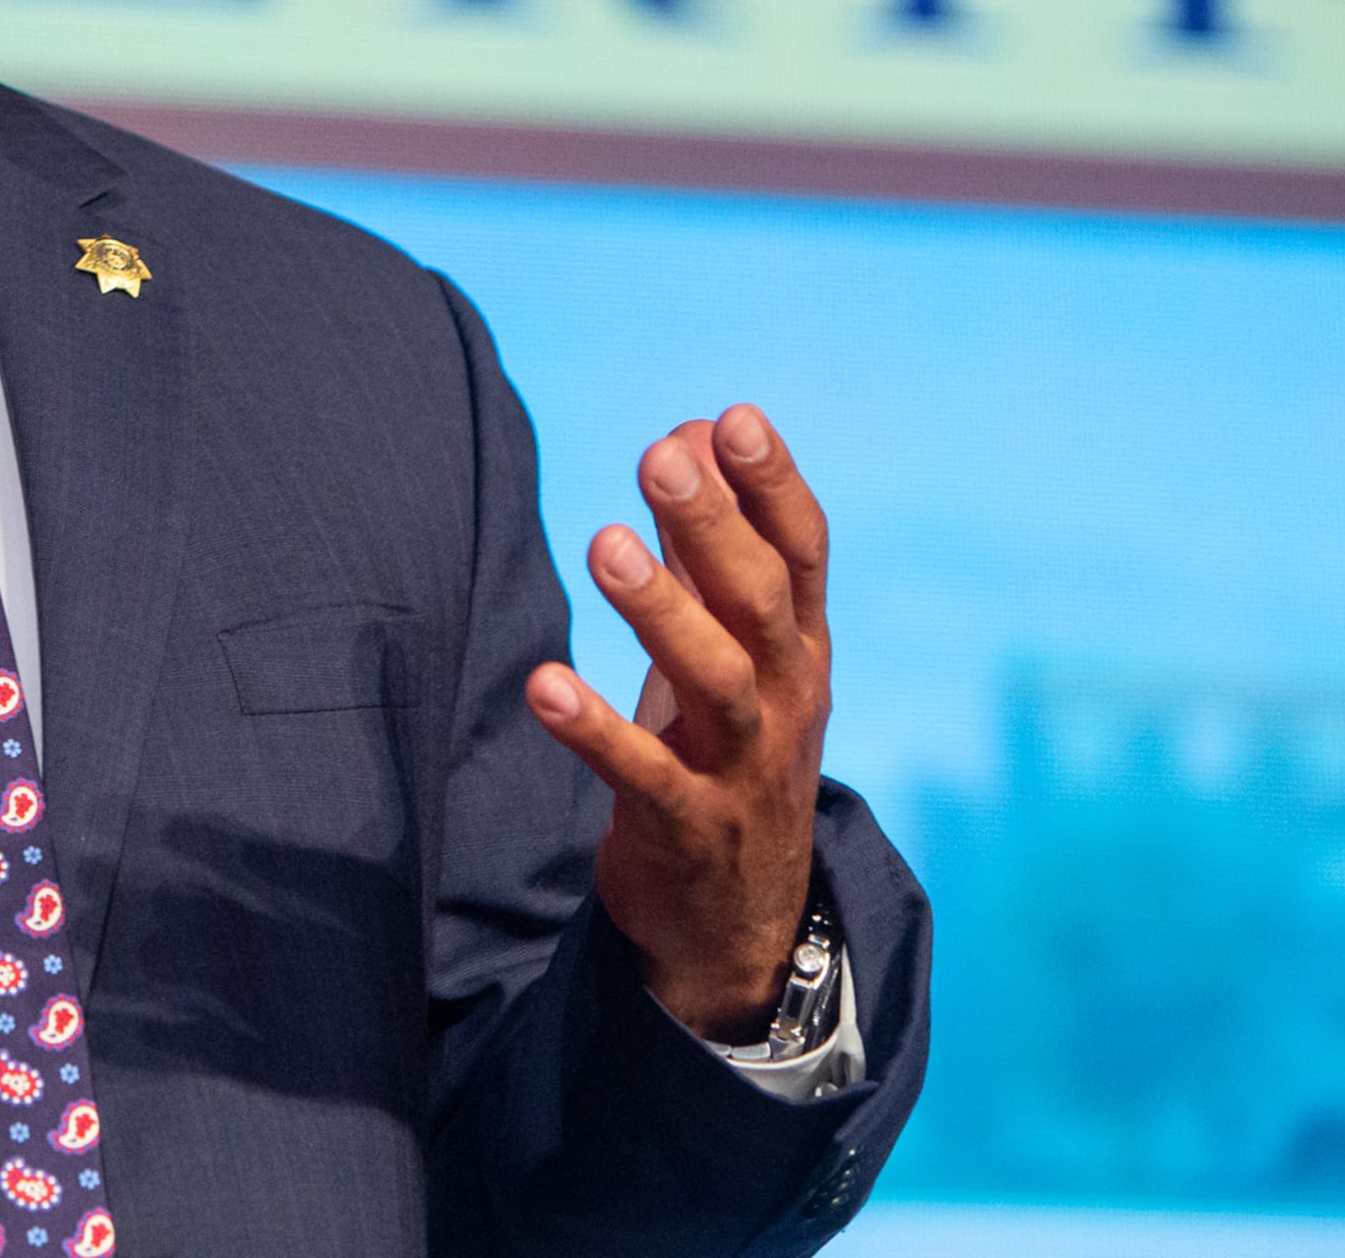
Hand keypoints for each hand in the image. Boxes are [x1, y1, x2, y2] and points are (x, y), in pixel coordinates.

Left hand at [524, 406, 830, 1038]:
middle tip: (661, 455)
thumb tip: (695, 431)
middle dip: (713, 526)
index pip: (801, 555)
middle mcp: (786, 703)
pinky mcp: (688, 830)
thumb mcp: (736, 652)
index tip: (733, 417)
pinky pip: (643, 777)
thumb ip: (714, 547)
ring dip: (660, 611)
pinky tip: (543, 685)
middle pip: (760, 603)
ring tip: (605, 544)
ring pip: (715, 682)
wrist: (742, 927)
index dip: (772, 486)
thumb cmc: (730, 756)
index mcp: (800, 652)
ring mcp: (744, 771)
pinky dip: (595, 730)